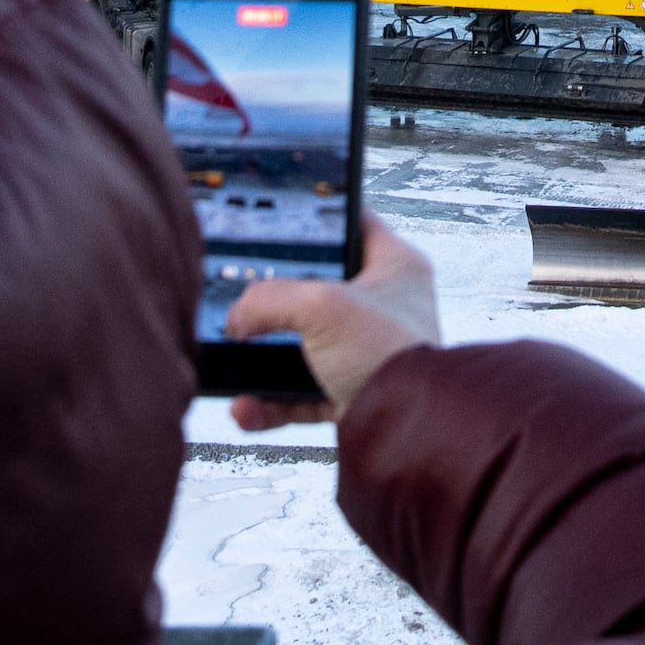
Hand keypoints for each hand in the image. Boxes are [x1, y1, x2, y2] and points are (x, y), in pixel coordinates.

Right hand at [226, 214, 444, 430]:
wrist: (411, 427)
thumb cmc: (392, 353)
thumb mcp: (323, 306)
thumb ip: (271, 299)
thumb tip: (238, 315)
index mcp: (394, 266)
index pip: (353, 223)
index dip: (317, 217)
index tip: (281, 220)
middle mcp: (382, 307)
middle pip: (316, 291)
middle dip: (274, 300)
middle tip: (242, 299)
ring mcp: (364, 352)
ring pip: (301, 348)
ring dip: (262, 359)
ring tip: (233, 359)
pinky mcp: (350, 393)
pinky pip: (298, 394)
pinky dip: (269, 402)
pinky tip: (245, 406)